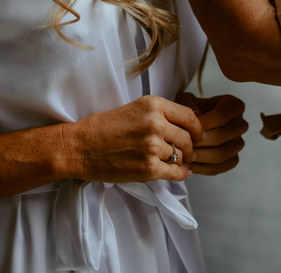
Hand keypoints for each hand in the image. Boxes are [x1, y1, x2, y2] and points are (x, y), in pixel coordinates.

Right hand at [67, 95, 203, 183]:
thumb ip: (159, 115)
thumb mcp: (134, 109)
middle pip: (188, 138)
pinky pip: (174, 173)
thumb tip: (186, 127)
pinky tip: (181, 174)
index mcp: (153, 105)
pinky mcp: (148, 168)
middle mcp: (156, 124)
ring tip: (175, 162)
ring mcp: (153, 147)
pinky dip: (180, 175)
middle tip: (188, 153)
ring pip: (180, 156)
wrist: (80, 147)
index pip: (189, 116)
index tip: (199, 135)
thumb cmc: (103, 128)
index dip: (197, 128)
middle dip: (190, 147)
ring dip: (179, 161)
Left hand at [176, 92, 246, 174]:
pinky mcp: (233, 159)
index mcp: (234, 106)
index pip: (221, 116)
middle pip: (222, 136)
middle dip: (200, 142)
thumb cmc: (192, 110)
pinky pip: (219, 168)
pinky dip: (202, 168)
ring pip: (221, 154)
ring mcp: (238, 143)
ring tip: (184, 156)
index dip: (204, 123)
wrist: (195, 123)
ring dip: (201, 156)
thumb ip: (191, 107)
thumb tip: (197, 119)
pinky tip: (189, 166)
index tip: (188, 129)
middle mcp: (241, 124)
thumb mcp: (188, 100)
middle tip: (183, 145)